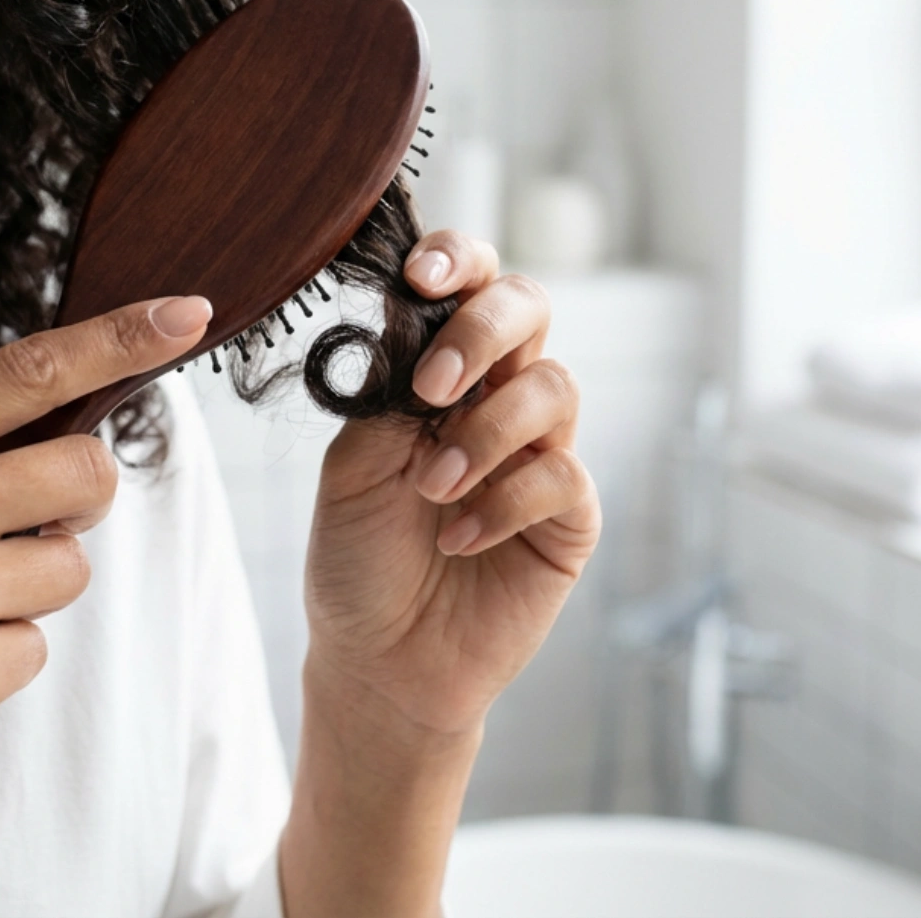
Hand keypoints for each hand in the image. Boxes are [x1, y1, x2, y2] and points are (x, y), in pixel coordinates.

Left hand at [303, 232, 597, 736]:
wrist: (379, 660)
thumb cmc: (359, 558)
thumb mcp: (351, 466)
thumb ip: (387, 392)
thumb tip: (413, 320)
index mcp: (439, 370)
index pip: (467, 284)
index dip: (457, 260)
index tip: (421, 276)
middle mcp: (495, 396)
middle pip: (529, 308)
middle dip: (484, 330)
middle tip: (436, 386)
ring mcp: (538, 452)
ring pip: (554, 386)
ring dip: (487, 432)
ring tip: (432, 489)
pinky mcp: (569, 515)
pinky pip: (561, 475)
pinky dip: (503, 503)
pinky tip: (458, 540)